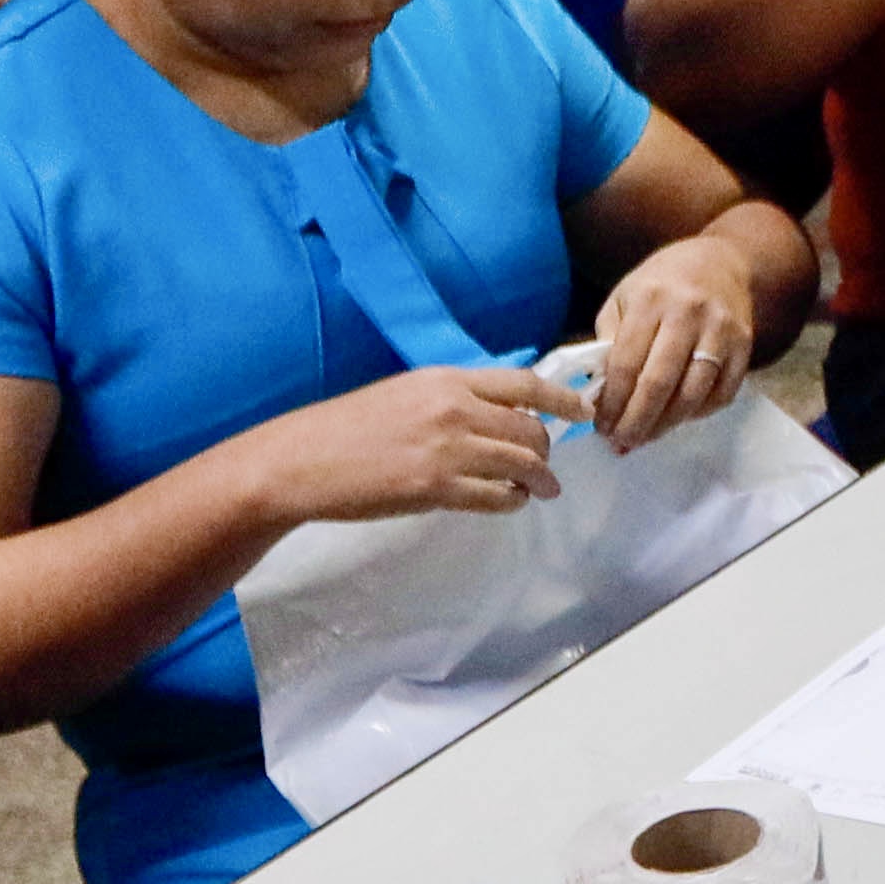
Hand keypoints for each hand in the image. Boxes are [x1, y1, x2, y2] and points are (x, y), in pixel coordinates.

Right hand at [224, 361, 572, 530]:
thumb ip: (451, 400)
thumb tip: (495, 414)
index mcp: (446, 380)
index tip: (583, 411)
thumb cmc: (347, 429)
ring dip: (538, 480)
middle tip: (545, 466)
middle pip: (530, 428)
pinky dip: (512, 501)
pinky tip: (509, 503)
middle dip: (547, 450)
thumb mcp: (405, 394)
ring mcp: (447, 449)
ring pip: (522, 464)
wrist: (301, 460)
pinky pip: (497, 497)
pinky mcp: (436, 488)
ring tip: (539, 490)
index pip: (524, 384)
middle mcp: (454, 409)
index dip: (563, 400)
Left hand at [583, 239, 771, 441]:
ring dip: (667, 424)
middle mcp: (688, 314)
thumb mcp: (625, 297)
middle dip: (637, 421)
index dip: (612, 402)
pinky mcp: (745, 346)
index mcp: (650, 299)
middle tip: (622, 442)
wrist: (721, 261)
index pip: (627, 363)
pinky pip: (722, 394)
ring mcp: (721, 331)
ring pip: (693, 394)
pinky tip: (679, 417)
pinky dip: (699, 413)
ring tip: (646, 436)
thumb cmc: (663, 282)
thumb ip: (609, 340)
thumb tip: (600, 393)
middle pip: (660, 383)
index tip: (600, 425)